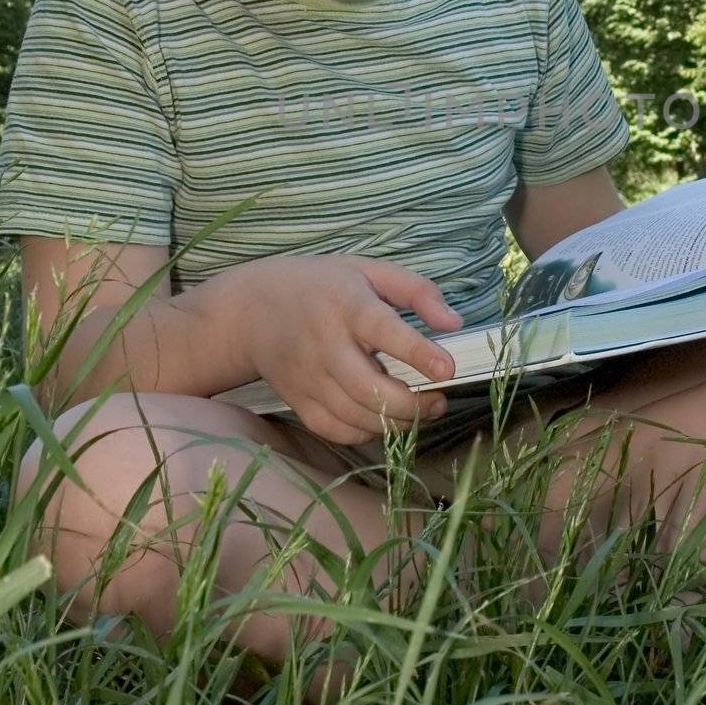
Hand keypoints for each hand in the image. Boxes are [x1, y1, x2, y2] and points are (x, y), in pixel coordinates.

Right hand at [232, 254, 463, 444]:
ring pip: (356, 416)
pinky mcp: (298, 400)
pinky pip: (336, 430)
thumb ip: (416, 291)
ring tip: (421, 411)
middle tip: (440, 401)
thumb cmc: (320, 286)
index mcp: (345, 303)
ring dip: (397, 423)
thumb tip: (455, 323)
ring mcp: (307, 377)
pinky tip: (385, 419)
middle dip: (413, 404)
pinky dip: (366, 433)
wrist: (251, 310)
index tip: (448, 369)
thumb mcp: (368, 271)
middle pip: (370, 388)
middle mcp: (323, 343)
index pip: (383, 330)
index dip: (418, 352)